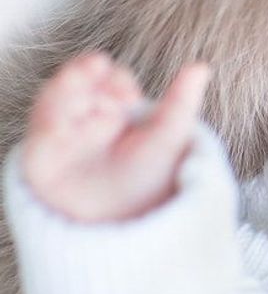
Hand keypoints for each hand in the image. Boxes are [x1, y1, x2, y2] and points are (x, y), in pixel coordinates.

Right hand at [21, 51, 210, 222]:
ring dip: (65, 88)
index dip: (115, 78)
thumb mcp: (169, 138)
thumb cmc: (148, 182)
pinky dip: (51, 121)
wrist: (124, 227)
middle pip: (78, 86)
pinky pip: (41, 134)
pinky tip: (63, 120)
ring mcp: (63, 138)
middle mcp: (86, 120)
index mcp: (117, 112)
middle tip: (96, 66)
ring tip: (82, 79)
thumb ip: (180, 103)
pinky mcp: (42, 158)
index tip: (128, 90)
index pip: (110, 82)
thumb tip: (201, 66)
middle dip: (83, 73)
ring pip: (55, 103)